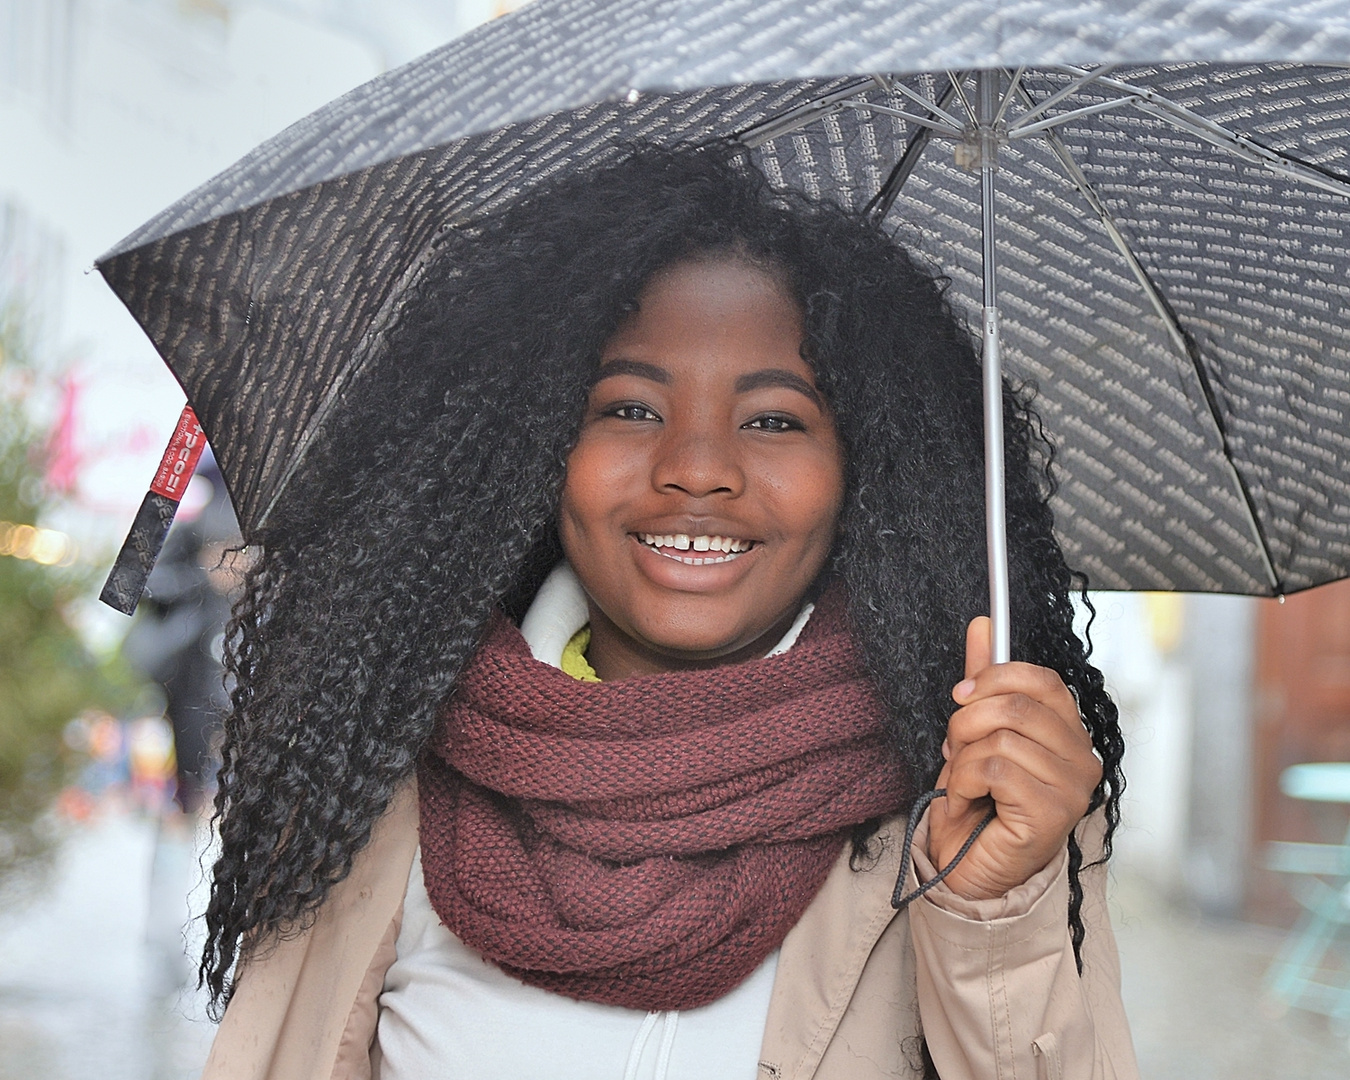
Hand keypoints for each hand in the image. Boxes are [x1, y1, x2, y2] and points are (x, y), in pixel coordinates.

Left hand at [926, 616, 1101, 900]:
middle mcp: (1083, 760)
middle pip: (1016, 706)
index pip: (1044, 681)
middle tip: (954, 746)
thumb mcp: (976, 731)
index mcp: (1070, 734)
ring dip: (961, 759)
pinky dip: (962, 782)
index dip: (996, 677)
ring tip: (962, 782)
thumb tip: (982, 625)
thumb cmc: (978, 801)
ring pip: (1000, 739)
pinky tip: (964, 801)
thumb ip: (983, 681)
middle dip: (967, 721)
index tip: (962, 693)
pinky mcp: (1051, 815)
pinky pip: (994, 770)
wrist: (966, 865)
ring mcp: (1072, 790)